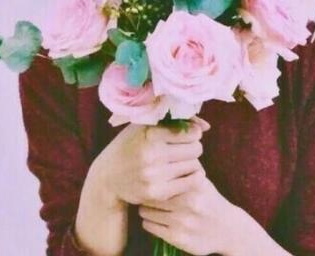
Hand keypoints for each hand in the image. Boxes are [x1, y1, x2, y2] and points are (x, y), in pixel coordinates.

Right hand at [90, 116, 209, 208]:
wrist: (108, 177)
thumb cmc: (131, 144)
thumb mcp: (146, 125)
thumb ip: (177, 121)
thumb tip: (206, 127)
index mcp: (150, 133)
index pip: (191, 133)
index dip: (192, 133)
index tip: (186, 135)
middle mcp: (152, 154)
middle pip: (196, 149)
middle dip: (193, 147)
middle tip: (184, 149)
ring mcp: (155, 175)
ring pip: (194, 165)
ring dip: (191, 162)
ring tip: (180, 161)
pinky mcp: (158, 193)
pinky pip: (191, 183)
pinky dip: (192, 176)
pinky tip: (182, 173)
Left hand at [138, 172, 242, 255]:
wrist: (227, 230)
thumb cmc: (210, 200)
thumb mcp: (202, 182)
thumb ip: (186, 168)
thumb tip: (165, 150)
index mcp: (192, 185)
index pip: (161, 177)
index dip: (152, 177)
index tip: (149, 176)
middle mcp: (187, 203)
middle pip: (151, 193)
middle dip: (146, 193)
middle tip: (146, 191)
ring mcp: (181, 221)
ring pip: (146, 211)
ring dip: (145, 208)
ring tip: (150, 206)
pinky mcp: (176, 238)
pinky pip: (149, 226)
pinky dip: (149, 221)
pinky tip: (155, 218)